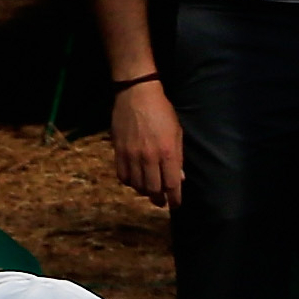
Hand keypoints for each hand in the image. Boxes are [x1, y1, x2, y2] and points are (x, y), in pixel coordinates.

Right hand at [110, 78, 182, 207]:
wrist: (136, 94)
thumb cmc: (162, 111)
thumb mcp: (177, 132)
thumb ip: (178, 157)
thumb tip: (180, 179)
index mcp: (168, 153)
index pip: (172, 185)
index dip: (174, 199)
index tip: (175, 204)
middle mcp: (149, 158)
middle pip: (153, 190)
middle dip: (159, 199)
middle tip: (161, 201)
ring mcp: (132, 155)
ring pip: (137, 185)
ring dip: (145, 191)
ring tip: (149, 190)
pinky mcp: (119, 152)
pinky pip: (123, 176)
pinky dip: (130, 182)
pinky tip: (135, 180)